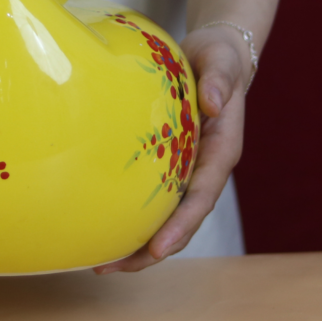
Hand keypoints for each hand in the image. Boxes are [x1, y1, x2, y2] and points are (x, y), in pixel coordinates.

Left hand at [94, 24, 248, 273]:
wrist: (217, 54)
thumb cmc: (220, 57)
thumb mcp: (222, 62)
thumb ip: (221, 81)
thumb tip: (215, 103)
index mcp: (221, 151)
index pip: (202, 196)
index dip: (182, 225)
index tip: (158, 249)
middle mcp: (204, 167)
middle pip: (181, 219)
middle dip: (150, 249)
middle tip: (111, 266)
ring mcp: (186, 167)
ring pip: (164, 214)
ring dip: (137, 242)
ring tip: (99, 262)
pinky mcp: (170, 160)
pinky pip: (151, 193)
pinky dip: (132, 212)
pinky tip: (102, 222)